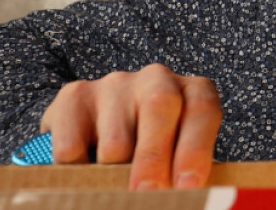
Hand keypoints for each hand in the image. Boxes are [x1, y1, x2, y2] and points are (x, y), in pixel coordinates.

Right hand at [40, 63, 222, 189]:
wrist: (99, 133)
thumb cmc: (154, 152)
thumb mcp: (178, 158)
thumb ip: (184, 175)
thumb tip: (185, 201)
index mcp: (192, 92)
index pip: (202, 108)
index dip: (196, 148)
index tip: (189, 187)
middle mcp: (157, 78)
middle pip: (159, 106)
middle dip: (154, 158)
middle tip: (148, 195)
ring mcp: (115, 85)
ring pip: (115, 140)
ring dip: (113, 176)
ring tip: (114, 189)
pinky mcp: (74, 96)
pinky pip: (73, 148)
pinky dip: (77, 175)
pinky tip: (84, 177)